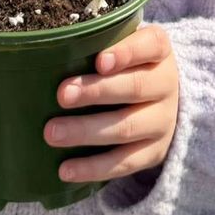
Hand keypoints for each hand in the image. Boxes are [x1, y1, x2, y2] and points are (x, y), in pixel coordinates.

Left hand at [45, 23, 179, 183]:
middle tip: (62, 95)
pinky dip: (94, 167)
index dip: (127, 53)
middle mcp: (166, 84)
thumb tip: (47, 53)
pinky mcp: (154, 152)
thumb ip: (95, 45)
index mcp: (159, 51)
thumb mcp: (120, 48)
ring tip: (52, 133)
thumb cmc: (123, 66)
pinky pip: (125, 163)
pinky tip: (66, 169)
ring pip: (127, 127)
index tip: (99, 61)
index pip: (152, 45)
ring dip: (86, 131)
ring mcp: (162, 121)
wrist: (157, 101)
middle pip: (135, 87)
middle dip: (96, 91)